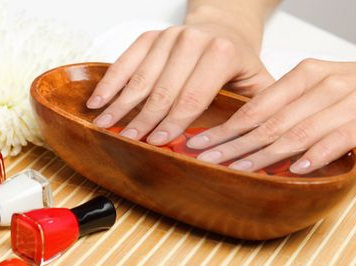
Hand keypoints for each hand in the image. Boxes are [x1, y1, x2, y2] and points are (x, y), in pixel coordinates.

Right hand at [86, 5, 273, 145]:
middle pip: (163, 89)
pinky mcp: (151, 37)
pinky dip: (110, 83)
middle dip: (145, 119)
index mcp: (221, 53)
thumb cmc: (238, 63)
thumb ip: (256, 110)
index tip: (158, 143)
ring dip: (122, 104)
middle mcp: (193, 40)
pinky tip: (98, 101)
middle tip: (130, 141)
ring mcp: (168, 37)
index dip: (174, 122)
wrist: (224, 28)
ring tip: (106, 125)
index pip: (193, 96)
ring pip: (141, 77)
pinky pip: (125, 61)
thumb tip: (248, 147)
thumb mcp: (258, 83)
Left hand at [188, 59, 355, 173]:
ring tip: (240, 171)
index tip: (199, 142)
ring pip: (298, 132)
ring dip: (265, 155)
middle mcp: (324, 85)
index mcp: (306, 75)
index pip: (256, 107)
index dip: (225, 127)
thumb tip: (246, 133)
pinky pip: (338, 139)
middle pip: (269, 122)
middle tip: (207, 160)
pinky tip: (295, 170)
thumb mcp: (320, 91)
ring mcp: (350, 101)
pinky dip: (315, 155)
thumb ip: (288, 107)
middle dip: (234, 144)